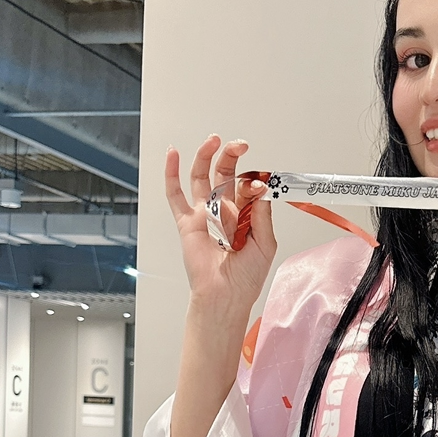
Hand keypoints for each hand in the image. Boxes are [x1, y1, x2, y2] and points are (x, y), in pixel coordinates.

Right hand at [163, 135, 275, 319]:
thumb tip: (259, 187)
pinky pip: (175, 195)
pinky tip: (173, 155)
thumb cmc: (246, 277)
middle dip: (231, 156)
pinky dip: (172, 174)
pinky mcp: (187, 222)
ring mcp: (204, 214)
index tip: (259, 185)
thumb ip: (261, 214)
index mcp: (244, 214)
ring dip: (206, 156)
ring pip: (201, 177)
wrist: (226, 296)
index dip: (253, 181)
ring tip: (213, 140)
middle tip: (239, 145)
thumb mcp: (265, 243)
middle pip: (224, 174)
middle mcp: (223, 210)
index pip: (247, 186)